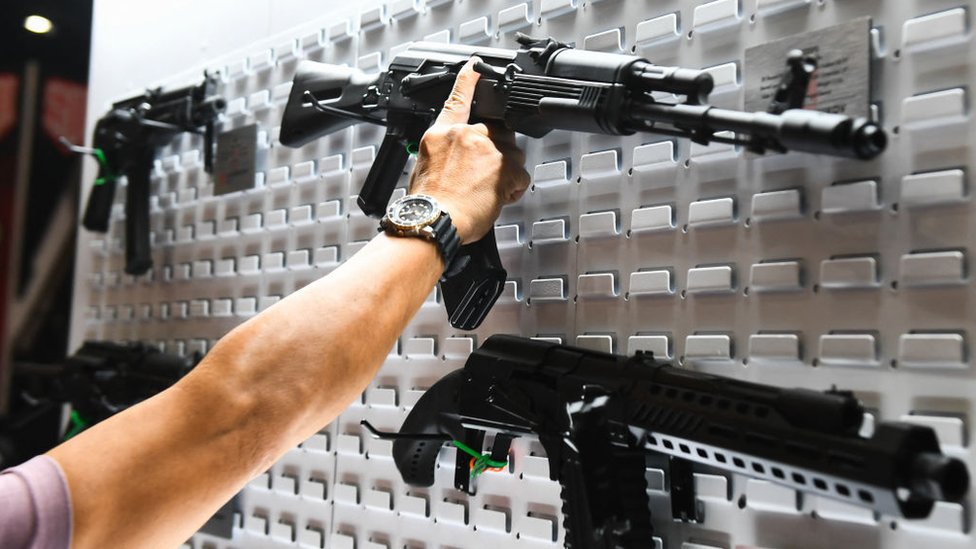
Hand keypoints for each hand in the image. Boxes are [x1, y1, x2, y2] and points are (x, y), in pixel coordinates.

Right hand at [408, 57, 530, 243]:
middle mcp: (464, 135)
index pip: (456, 100)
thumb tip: (457, 158)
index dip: (468, 81)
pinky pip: (521, 175)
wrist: (433, 220)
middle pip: (495, 133)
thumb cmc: (428, 205)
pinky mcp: (503, 164)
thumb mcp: (424, 168)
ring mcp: (485, 148)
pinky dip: (514, 189)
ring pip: (511, 154)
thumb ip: (445, 152)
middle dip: (496, 154)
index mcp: (440, 134)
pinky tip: (496, 198)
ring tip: (485, 192)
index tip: (475, 66)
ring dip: (505, 172)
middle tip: (481, 179)